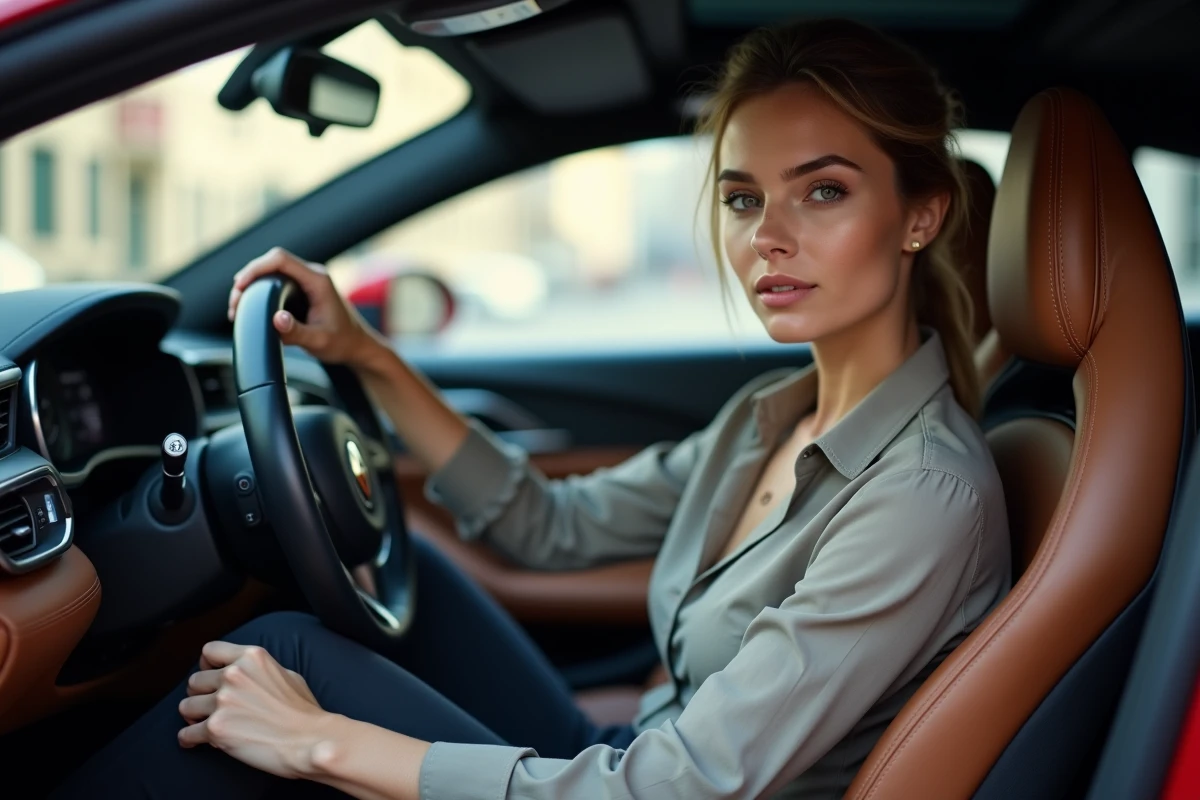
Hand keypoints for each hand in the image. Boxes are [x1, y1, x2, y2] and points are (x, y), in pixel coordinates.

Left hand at [177, 641, 339, 779]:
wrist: (310, 740)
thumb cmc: (304, 712)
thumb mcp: (287, 675)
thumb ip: (260, 671)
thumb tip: (249, 676)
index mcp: (251, 657)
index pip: (209, 651)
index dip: (206, 666)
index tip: (209, 678)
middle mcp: (234, 674)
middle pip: (194, 680)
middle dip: (200, 695)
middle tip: (209, 707)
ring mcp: (223, 701)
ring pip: (186, 706)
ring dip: (193, 717)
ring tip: (202, 724)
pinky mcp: (216, 728)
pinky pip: (187, 733)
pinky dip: (189, 738)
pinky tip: (195, 741)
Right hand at [227, 247, 387, 369]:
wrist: (357, 346)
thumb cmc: (343, 342)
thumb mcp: (319, 341)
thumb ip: (297, 332)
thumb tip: (276, 319)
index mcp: (318, 280)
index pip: (280, 259)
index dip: (256, 268)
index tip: (240, 286)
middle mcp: (312, 275)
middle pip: (272, 262)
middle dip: (249, 278)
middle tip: (235, 302)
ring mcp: (307, 281)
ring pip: (272, 272)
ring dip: (253, 285)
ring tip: (238, 306)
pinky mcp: (303, 290)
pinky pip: (277, 282)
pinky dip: (261, 291)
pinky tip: (251, 307)